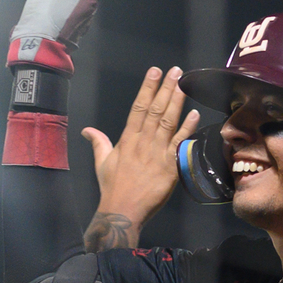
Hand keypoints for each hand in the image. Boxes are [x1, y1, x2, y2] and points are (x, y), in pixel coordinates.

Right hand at [82, 67, 199, 247]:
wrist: (123, 211)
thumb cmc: (112, 188)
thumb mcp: (102, 162)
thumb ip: (99, 143)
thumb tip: (87, 130)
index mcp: (127, 139)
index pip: (138, 107)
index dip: (147, 88)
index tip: (154, 72)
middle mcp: (143, 142)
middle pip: (156, 110)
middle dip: (165, 89)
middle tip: (175, 71)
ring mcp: (157, 153)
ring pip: (168, 122)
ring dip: (177, 101)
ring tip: (183, 84)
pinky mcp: (170, 167)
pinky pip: (180, 144)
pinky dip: (187, 128)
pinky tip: (195, 114)